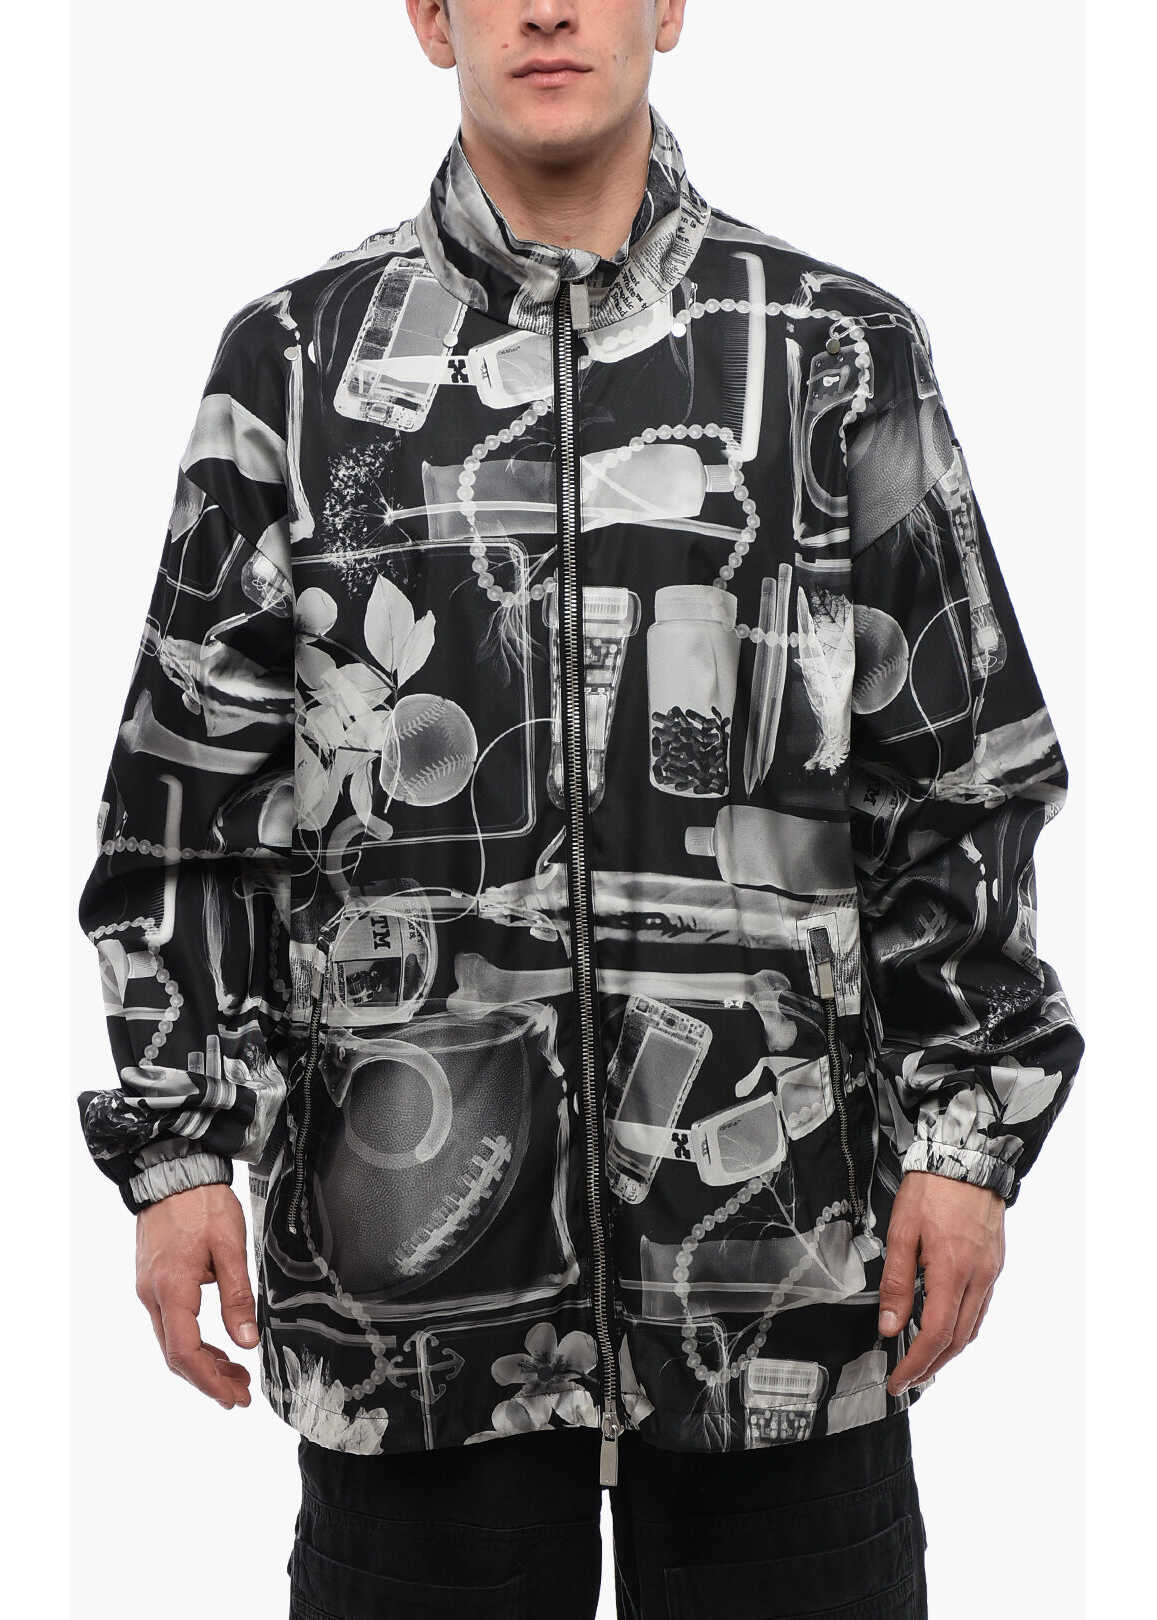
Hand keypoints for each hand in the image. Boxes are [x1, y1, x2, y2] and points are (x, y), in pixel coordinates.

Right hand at [135, 1183, 257, 1409]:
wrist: (174, 1171)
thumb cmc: (202, 1203)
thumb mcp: (231, 1247)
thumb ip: (237, 1297)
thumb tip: (246, 1342)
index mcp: (171, 1290)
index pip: (185, 1353)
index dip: (209, 1381)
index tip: (233, 1397)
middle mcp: (152, 1294)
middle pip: (175, 1354)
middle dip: (208, 1378)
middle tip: (240, 1393)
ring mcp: (149, 1287)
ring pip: (172, 1339)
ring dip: (202, 1361)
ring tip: (234, 1373)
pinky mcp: (154, 1279)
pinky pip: (170, 1322)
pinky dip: (193, 1340)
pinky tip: (216, 1344)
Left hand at [877, 1169, 1004, 1395]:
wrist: (966, 1157)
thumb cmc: (931, 1189)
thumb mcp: (902, 1232)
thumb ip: (896, 1282)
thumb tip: (889, 1326)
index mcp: (952, 1271)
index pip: (935, 1334)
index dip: (916, 1363)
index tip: (897, 1381)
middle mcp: (978, 1277)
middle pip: (958, 1340)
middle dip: (932, 1366)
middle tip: (908, 1380)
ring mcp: (990, 1272)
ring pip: (972, 1327)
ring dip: (949, 1351)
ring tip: (924, 1362)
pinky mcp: (994, 1263)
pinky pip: (980, 1308)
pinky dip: (963, 1328)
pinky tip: (946, 1328)